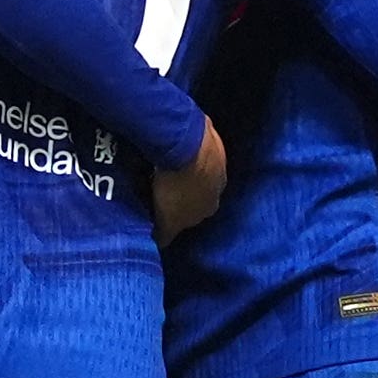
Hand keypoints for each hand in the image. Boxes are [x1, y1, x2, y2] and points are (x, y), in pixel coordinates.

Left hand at [151, 120, 227, 241]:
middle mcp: (220, 183)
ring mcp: (217, 157)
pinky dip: (181, 150)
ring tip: (159, 168)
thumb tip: (159, 243)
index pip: (192, 217)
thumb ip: (166, 233)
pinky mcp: (209, 135)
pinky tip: (166, 149)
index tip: (158, 211)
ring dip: (182, 171)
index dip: (175, 216)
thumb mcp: (169, 218)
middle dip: (180, 192)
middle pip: (197, 191)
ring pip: (197, 169)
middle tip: (157, 188)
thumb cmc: (178, 186)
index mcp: (212, 205)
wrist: (187, 143)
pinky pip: (192, 148)